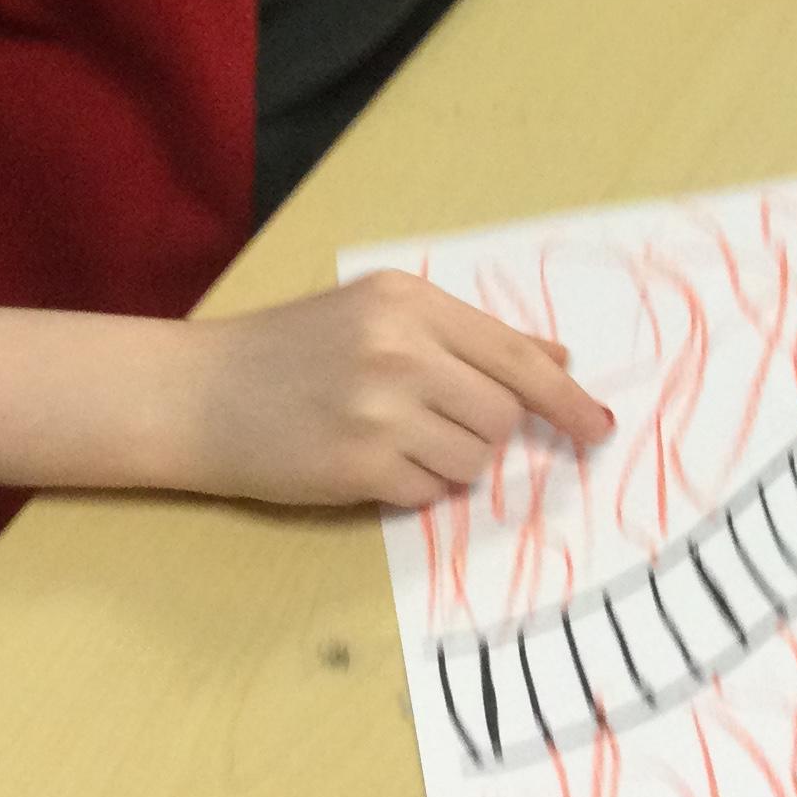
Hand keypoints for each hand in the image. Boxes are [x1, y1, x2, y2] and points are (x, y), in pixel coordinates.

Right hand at [172, 271, 614, 509]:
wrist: (198, 393)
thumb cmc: (291, 349)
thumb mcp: (379, 315)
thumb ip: (469, 336)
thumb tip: (557, 360)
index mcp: (409, 303)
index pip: (516, 356)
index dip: (566, 399)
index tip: (597, 427)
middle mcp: (400, 350)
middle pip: (502, 414)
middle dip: (486, 431)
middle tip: (436, 424)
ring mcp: (379, 410)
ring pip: (472, 459)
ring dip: (449, 462)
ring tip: (393, 438)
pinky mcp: (358, 466)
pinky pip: (429, 493)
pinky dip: (413, 488)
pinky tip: (367, 462)